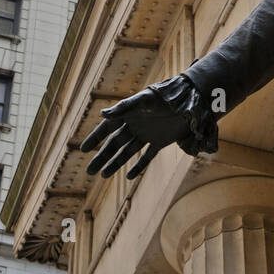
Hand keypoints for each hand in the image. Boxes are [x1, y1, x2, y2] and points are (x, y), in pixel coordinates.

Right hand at [80, 82, 196, 179]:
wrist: (191, 100)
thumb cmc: (165, 96)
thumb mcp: (144, 100)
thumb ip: (124, 107)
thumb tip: (102, 114)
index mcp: (129, 113)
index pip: (107, 128)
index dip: (95, 138)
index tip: (83, 149)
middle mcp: (135, 125)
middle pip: (114, 144)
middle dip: (101, 157)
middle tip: (89, 171)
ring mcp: (147, 134)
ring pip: (127, 152)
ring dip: (115, 163)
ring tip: (103, 175)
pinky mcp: (161, 142)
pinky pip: (147, 156)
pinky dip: (138, 166)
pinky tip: (129, 176)